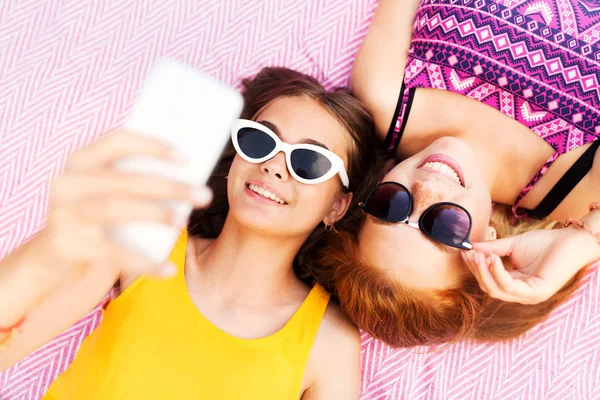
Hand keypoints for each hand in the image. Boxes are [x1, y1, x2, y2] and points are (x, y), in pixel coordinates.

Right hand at [19, 131, 211, 288]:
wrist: (51, 255)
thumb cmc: (94, 215)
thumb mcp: (106, 190)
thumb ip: (134, 176)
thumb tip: (187, 173)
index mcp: (81, 160)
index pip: (117, 141)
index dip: (153, 146)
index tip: (186, 157)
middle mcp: (68, 182)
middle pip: (126, 179)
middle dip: (169, 186)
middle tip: (204, 195)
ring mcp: (65, 214)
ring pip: (117, 209)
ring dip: (156, 214)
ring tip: (184, 221)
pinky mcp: (69, 245)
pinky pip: (114, 253)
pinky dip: (144, 261)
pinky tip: (168, 269)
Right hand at [461, 227, 599, 304]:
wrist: (571, 240)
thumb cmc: (545, 243)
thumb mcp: (512, 245)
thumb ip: (492, 249)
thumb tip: (470, 248)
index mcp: (515, 284)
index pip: (488, 281)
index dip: (475, 268)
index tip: (464, 252)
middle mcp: (521, 294)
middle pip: (489, 288)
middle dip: (476, 271)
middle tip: (469, 254)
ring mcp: (530, 296)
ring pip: (496, 290)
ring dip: (484, 272)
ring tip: (478, 255)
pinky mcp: (537, 294)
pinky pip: (509, 287)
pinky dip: (498, 273)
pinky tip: (493, 258)